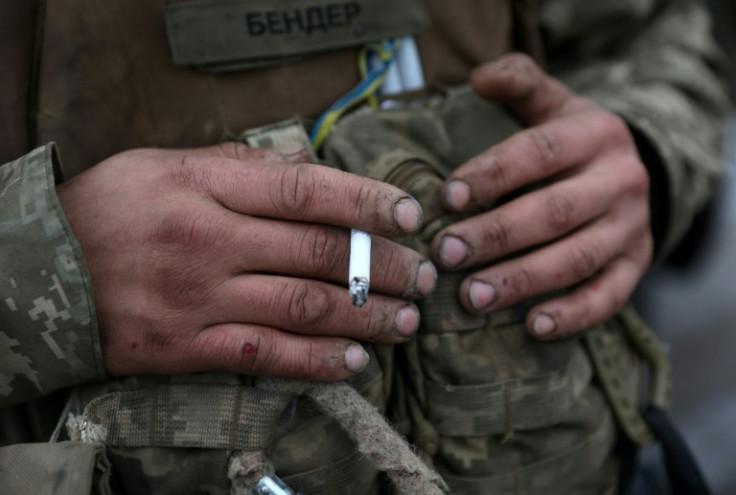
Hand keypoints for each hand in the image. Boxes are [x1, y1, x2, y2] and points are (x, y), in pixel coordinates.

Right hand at [57, 143, 435, 379]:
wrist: (34, 272)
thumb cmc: (110, 208)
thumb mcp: (165, 164)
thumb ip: (240, 163)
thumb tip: (309, 164)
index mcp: (205, 186)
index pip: (306, 190)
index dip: (366, 202)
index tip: (408, 216)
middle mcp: (209, 241)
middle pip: (320, 253)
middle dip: (385, 266)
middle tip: (424, 275)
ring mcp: (199, 299)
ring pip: (304, 308)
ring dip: (367, 316)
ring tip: (407, 321)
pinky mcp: (186, 348)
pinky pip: (267, 357)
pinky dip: (319, 361)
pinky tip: (356, 361)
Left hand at [431, 53, 652, 338]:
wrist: (631, 171)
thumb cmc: (572, 141)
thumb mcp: (552, 104)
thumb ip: (519, 83)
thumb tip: (478, 77)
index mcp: (595, 134)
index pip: (539, 153)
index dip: (492, 175)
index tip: (446, 197)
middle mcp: (621, 180)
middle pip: (554, 211)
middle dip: (496, 235)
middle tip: (445, 253)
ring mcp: (631, 228)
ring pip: (577, 259)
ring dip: (522, 280)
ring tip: (473, 297)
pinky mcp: (635, 266)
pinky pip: (608, 297)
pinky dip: (571, 315)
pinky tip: (530, 326)